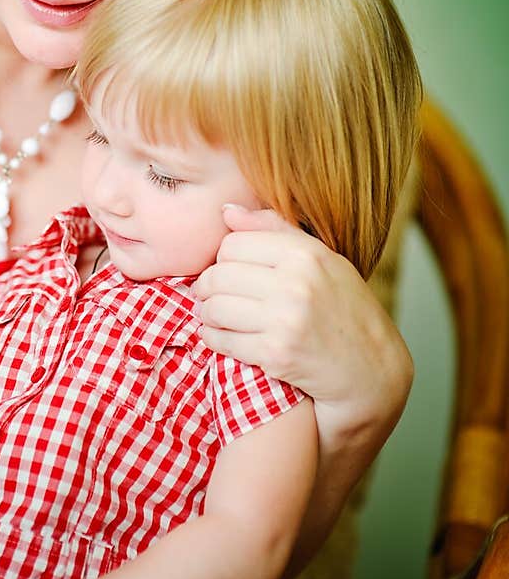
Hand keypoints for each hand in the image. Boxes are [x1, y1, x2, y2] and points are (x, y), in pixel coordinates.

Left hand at [194, 205, 412, 439]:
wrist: (371, 367)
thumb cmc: (344, 308)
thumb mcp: (323, 259)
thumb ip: (274, 229)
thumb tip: (226, 211)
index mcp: (305, 254)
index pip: (233, 244)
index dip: (222, 258)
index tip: (225, 270)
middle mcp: (295, 284)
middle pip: (219, 275)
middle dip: (206, 286)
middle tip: (206, 294)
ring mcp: (285, 320)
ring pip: (215, 308)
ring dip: (206, 314)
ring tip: (212, 315)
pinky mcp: (276, 354)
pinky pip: (223, 341)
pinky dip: (213, 339)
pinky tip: (220, 336)